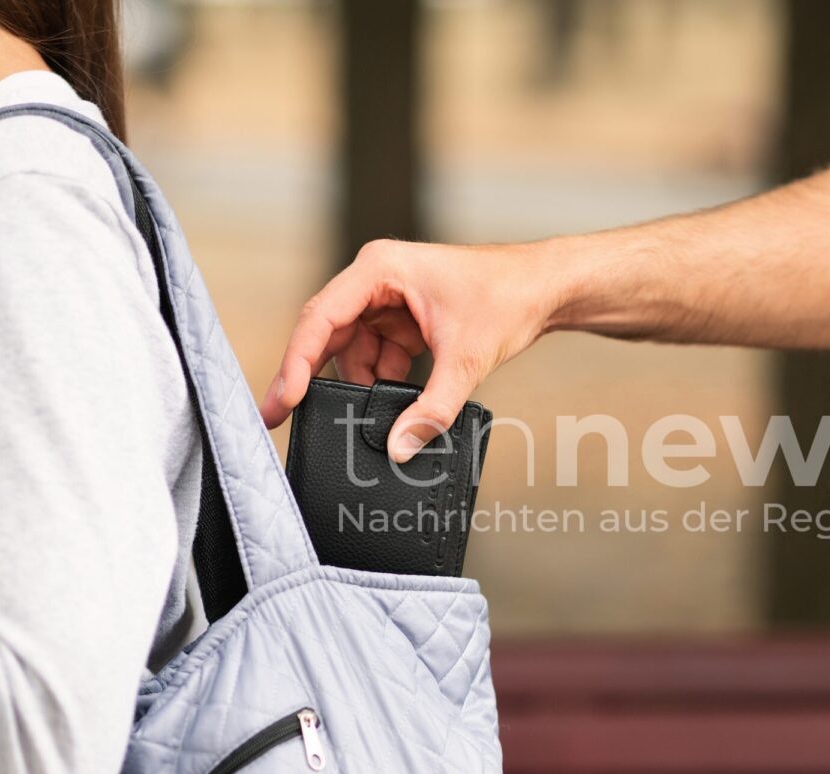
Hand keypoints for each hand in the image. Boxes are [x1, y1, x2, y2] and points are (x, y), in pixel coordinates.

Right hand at [261, 240, 560, 461]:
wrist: (546, 288)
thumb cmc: (509, 298)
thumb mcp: (466, 360)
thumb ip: (432, 407)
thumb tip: (400, 446)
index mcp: (380, 270)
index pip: (321, 318)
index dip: (296, 362)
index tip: (284, 400)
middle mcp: (376, 278)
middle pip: (328, 334)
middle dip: (316, 378)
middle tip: (287, 417)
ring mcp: (389, 297)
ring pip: (352, 347)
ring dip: (363, 381)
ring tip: (378, 407)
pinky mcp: (404, 316)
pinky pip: (376, 352)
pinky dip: (384, 378)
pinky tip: (399, 396)